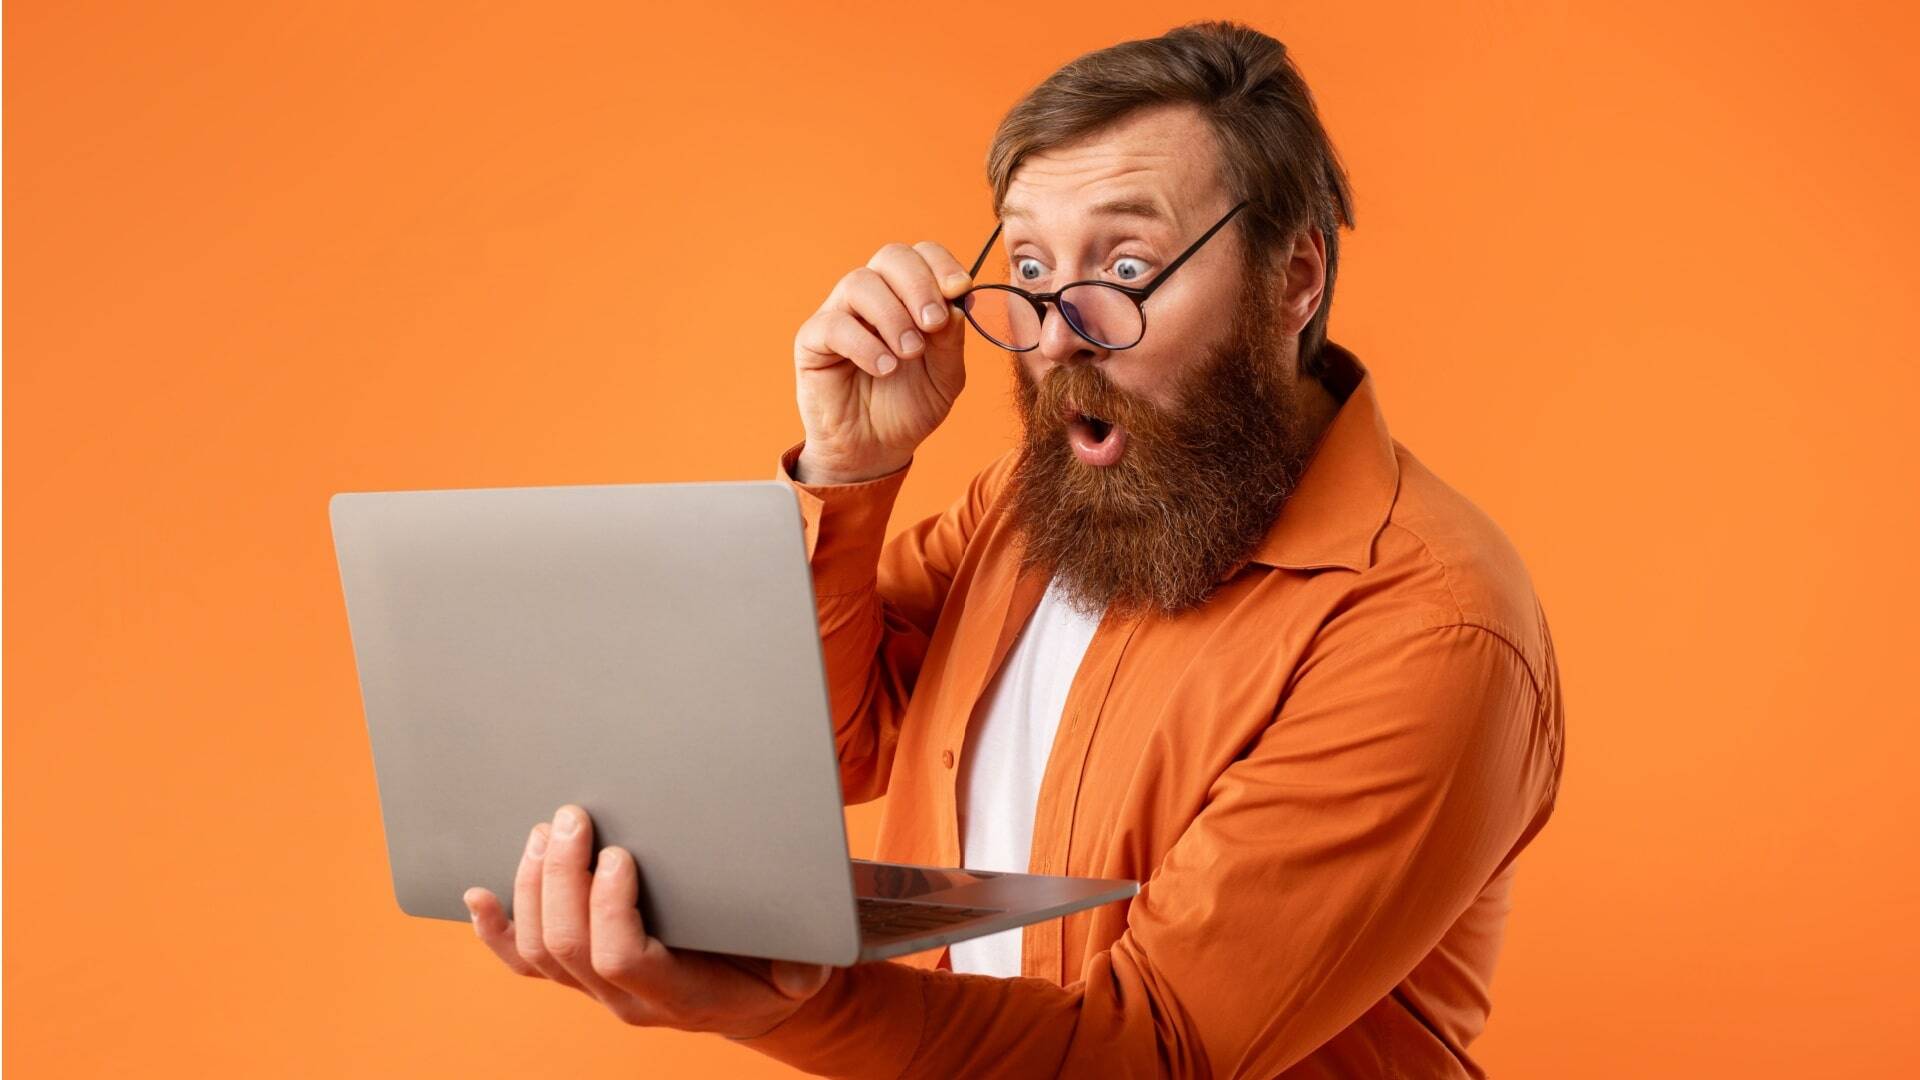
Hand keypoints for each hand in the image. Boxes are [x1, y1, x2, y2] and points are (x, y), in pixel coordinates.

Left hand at [462, 804, 833, 1039]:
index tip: (620, 854)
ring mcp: (595, 988)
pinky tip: (478, 896)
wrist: (750, 994)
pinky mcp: (578, 973)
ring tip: (542, 833)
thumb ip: (802, 967)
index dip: (609, 907)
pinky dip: (494, 929)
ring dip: (531, 887)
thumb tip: (801, 971)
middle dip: (562, 876)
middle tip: (572, 819)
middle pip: (567, 946)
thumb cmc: (772, 965)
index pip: (621, 959)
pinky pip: (522, 962)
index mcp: (678, 995)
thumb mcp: (803, 965)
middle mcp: (626, 998)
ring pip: (538, 949)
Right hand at [792, 241, 972, 483]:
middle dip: (919, 285)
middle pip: (891, 256)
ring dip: (893, 316)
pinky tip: (883, 368)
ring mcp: (840, 314)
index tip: (960, 291)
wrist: (876, 450)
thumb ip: (952, 341)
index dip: (942, 265)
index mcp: (907, 296)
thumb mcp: (945, 377)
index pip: (922, 255)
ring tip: (909, 354)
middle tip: (934, 324)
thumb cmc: (909, 407)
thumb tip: (956, 303)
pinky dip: (865, 344)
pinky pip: (834, 324)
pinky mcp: (813, 340)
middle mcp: (874, 296)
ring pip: (861, 283)